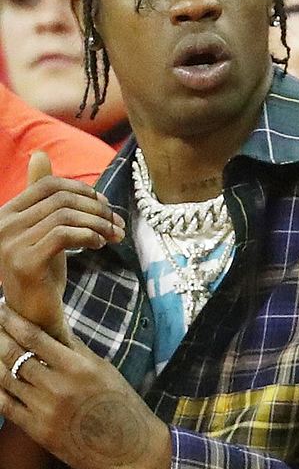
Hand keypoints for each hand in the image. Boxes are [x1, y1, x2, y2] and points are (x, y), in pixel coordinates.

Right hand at [0, 152, 124, 341]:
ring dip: (99, 223)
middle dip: (97, 208)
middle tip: (117, 222)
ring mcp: (10, 244)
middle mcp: (2, 225)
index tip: (105, 206)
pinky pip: (65, 235)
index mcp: (6, 213)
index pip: (49, 185)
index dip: (83, 191)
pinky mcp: (24, 262)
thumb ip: (44, 197)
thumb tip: (40, 154)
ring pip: (66, 216)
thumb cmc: (42, 271)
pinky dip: (90, 236)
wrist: (35, 314)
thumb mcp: (44, 229)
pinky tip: (100, 244)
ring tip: (114, 235)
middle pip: (62, 199)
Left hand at [0, 304, 171, 468]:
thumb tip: (54, 328)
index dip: (12, 322)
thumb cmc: (121, 404)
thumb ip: (76, 350)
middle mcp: (58, 386)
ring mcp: (45, 410)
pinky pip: (5, 406)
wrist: (129, 446)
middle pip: (13, 356)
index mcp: (78, 366)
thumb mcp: (103, 370)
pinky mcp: (37, 431)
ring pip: (5, 379)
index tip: (1, 310)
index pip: (35, 337)